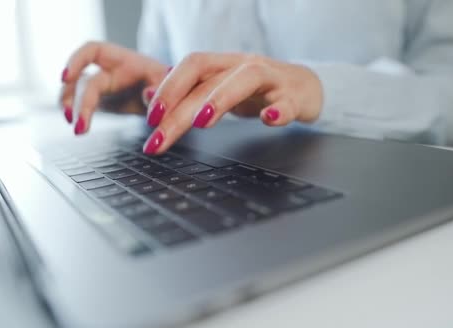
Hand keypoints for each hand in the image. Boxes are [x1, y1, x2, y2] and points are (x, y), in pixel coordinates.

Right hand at [60, 41, 168, 133]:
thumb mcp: (171, 85)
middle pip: (84, 80)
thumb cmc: (170, 86)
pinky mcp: (101, 102)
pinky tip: (80, 128)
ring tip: (77, 128)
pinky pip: (81, 104)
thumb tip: (148, 95)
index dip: (76, 61)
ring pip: (77, 93)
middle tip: (79, 124)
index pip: (92, 51)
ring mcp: (103, 86)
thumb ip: (161, 88)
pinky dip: (77, 114)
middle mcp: (108, 71)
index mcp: (123, 60)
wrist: (170, 99)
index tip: (66, 78)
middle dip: (78, 100)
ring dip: (70, 107)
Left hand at [142, 53, 323, 154]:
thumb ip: (186, 95)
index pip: (190, 67)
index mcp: (223, 65)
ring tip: (202, 122)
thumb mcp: (219, 90)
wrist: (306, 87)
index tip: (150, 120)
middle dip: (179, 109)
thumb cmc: (257, 91)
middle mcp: (243, 66)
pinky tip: (269, 120)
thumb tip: (146, 98)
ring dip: (221, 98)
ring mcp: (271, 79)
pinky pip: (288, 101)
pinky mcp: (294, 96)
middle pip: (208, 80)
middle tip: (158, 139)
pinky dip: (279, 110)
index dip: (168, 89)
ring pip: (246, 78)